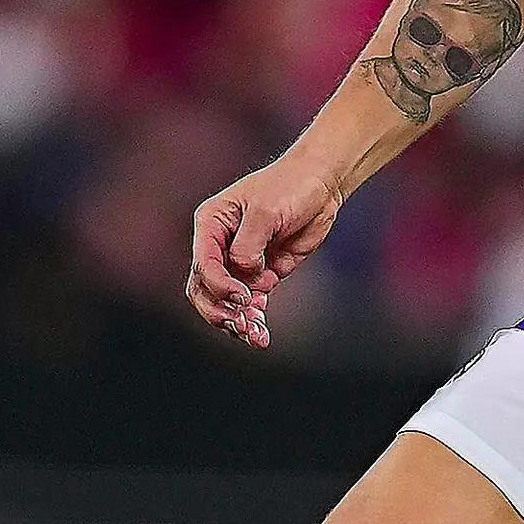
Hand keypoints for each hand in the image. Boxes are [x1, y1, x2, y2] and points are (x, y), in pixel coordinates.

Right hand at [186, 155, 346, 350]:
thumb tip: (244, 274)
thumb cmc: (289, 187)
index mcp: (211, 224)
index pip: (204, 264)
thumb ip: (249, 245)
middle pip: (204, 289)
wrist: (319, 187)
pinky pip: (251, 304)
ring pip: (226, 302)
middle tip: (240, 325)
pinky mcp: (262, 275)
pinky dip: (254, 320)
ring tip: (255, 337)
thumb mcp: (266, 212)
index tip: (243, 296)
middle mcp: (220, 246)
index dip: (219, 286)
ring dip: (236, 322)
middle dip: (219, 311)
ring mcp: (240, 263)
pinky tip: (262, 335)